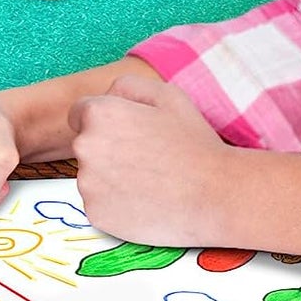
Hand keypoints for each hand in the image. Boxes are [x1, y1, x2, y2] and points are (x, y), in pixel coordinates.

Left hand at [71, 74, 232, 246]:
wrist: (220, 197)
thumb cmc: (196, 143)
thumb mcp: (167, 95)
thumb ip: (127, 86)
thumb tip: (106, 95)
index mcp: (98, 114)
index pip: (80, 114)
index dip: (105, 124)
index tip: (127, 137)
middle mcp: (84, 146)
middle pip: (85, 146)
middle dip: (107, 151)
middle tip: (145, 162)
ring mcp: (88, 183)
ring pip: (91, 177)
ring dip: (111, 179)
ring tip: (150, 183)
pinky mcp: (96, 214)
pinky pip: (99, 205)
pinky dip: (117, 206)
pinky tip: (147, 203)